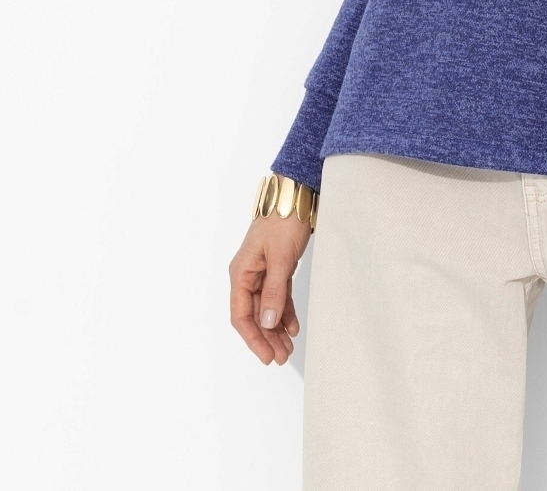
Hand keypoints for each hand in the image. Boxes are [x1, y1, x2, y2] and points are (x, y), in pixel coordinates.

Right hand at [228, 212, 311, 364]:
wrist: (298, 194)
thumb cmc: (284, 221)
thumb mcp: (280, 258)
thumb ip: (273, 291)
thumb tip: (267, 322)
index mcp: (241, 273)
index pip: (241, 315)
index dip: (253, 338)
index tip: (266, 356)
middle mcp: (248, 274)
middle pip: (254, 315)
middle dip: (266, 338)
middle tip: (281, 358)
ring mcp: (263, 270)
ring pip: (267, 307)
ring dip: (276, 328)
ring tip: (288, 348)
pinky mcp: (278, 266)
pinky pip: (278, 295)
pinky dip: (285, 311)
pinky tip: (292, 326)